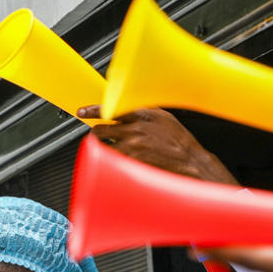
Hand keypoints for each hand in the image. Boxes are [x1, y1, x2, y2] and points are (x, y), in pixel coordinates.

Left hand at [78, 105, 238, 184]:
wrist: (191, 162)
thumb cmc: (180, 142)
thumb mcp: (164, 119)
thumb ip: (144, 113)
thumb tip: (126, 111)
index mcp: (143, 113)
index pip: (110, 108)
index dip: (92, 110)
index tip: (82, 111)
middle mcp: (135, 127)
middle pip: (102, 129)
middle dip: (98, 135)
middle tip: (100, 139)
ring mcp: (132, 144)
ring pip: (106, 147)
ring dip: (108, 151)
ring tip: (119, 155)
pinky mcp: (132, 160)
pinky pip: (115, 160)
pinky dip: (116, 163)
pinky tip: (127, 163)